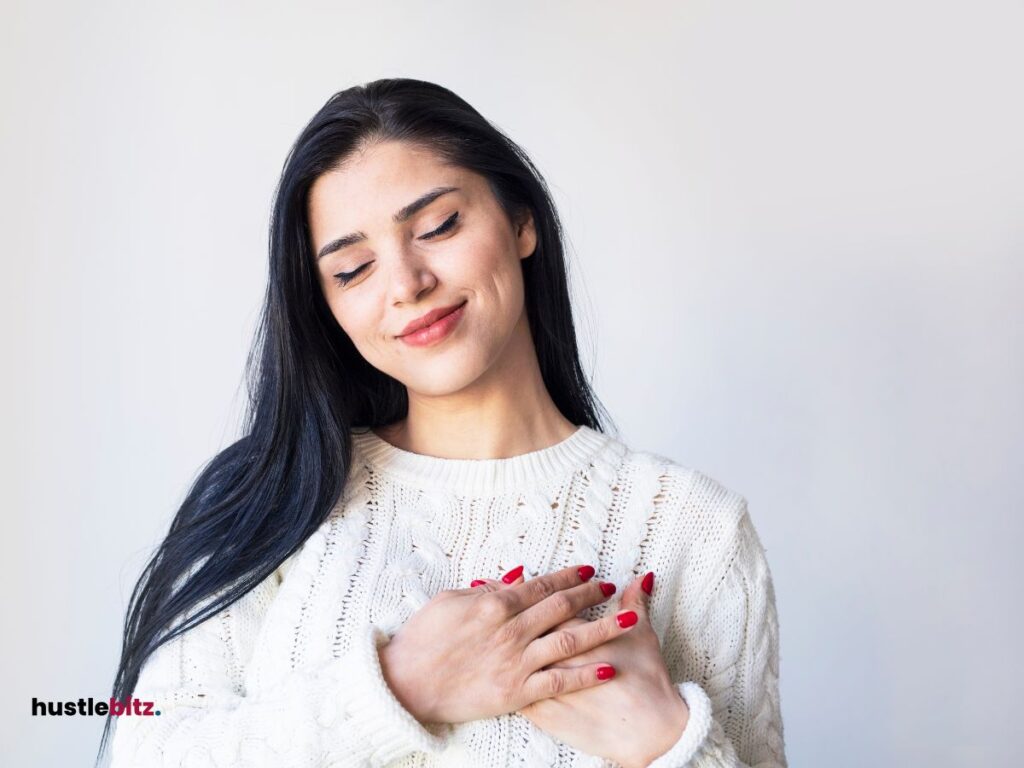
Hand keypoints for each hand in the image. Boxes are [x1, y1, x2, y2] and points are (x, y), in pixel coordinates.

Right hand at [377, 563, 640, 725]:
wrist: (407, 683)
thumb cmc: (423, 638)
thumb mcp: (450, 600)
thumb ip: (486, 589)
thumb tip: (516, 575)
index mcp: (495, 604)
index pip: (542, 585)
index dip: (568, 576)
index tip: (588, 571)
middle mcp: (512, 630)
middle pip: (561, 607)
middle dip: (591, 596)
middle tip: (610, 589)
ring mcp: (516, 661)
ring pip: (569, 640)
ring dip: (602, 629)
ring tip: (629, 621)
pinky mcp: (517, 692)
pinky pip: (559, 681)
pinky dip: (585, 674)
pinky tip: (609, 668)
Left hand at [468, 570, 689, 767]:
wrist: (648, 731)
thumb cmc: (647, 682)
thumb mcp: (643, 637)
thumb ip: (636, 603)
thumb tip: (642, 577)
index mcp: (572, 633)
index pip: (544, 604)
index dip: (527, 588)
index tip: (512, 576)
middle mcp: (552, 656)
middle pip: (520, 625)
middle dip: (501, 606)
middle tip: (485, 588)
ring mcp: (543, 685)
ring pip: (509, 655)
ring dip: (492, 636)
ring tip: (479, 622)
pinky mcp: (541, 710)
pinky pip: (510, 689)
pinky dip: (498, 672)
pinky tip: (487, 664)